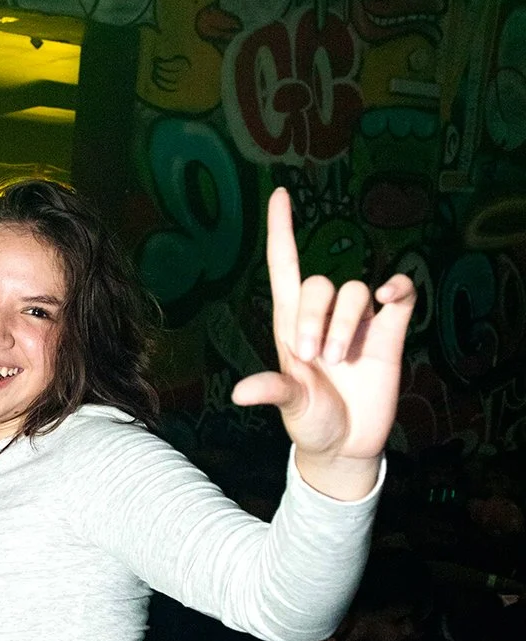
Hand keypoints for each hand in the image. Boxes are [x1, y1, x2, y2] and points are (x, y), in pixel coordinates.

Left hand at [233, 188, 415, 498]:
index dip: (282, 232)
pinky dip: (397, 289)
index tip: (280, 195)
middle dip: (315, 318)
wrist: (347, 446)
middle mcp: (324, 317)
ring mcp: (359, 322)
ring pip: (355, 292)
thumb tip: (241, 393)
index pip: (285, 267)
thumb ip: (272, 392)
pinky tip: (390, 298)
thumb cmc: (312, 421)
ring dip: (346, 325)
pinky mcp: (390, 333)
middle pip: (319, 283)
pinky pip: (399, 295)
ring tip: (340, 363)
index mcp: (290, 326)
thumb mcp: (290, 407)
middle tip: (314, 359)